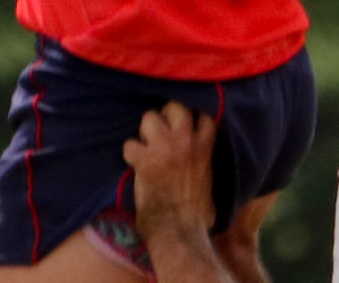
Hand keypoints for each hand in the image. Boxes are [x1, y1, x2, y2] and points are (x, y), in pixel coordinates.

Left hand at [123, 103, 216, 242]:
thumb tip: (203, 164)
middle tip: (160, 131)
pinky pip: (129, 145)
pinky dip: (129, 154)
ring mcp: (164, 148)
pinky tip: (134, 164)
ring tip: (145, 148)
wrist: (180, 232)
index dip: (191, 116)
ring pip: (149, 118)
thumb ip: (204, 163)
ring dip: (144, 132)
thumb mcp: (208, 182)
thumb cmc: (197, 215)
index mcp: (205, 148)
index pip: (204, 115)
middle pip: (175, 106)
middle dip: (165, 114)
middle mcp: (186, 142)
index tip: (183, 123)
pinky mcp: (144, 160)